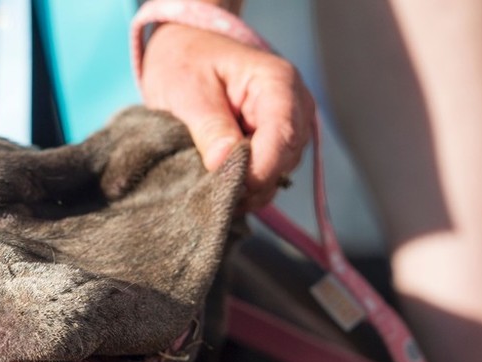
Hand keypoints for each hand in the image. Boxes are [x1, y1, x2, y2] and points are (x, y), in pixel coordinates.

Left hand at [140, 23, 314, 208]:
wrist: (187, 52)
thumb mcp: (187, 90)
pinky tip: (219, 180)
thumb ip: (209, 127)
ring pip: (279, 174)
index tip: (225, 189)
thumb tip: (225, 165)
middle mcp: (294, 105)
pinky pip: (269, 176)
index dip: (257, 171)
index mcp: (277, 82)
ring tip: (210, 181)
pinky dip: (245, 185)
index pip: (283, 137)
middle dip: (250, 182)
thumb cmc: (187, 62)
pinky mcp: (276, 144)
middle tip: (209, 188)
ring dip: (246, 186)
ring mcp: (289, 126)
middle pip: (285, 161)